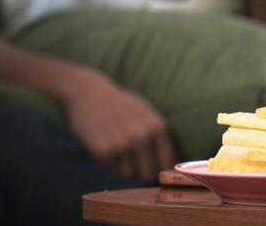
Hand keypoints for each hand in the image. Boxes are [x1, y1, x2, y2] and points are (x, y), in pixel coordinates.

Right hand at [61, 67, 175, 182]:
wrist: (86, 92)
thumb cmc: (118, 103)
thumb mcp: (145, 112)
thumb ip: (159, 135)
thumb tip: (178, 162)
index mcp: (157, 127)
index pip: (167, 163)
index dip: (160, 170)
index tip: (153, 170)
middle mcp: (142, 137)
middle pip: (149, 173)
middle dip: (141, 173)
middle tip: (132, 165)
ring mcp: (123, 144)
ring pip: (129, 174)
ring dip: (123, 167)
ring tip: (116, 151)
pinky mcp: (104, 150)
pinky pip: (112, 168)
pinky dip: (109, 163)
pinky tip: (104, 146)